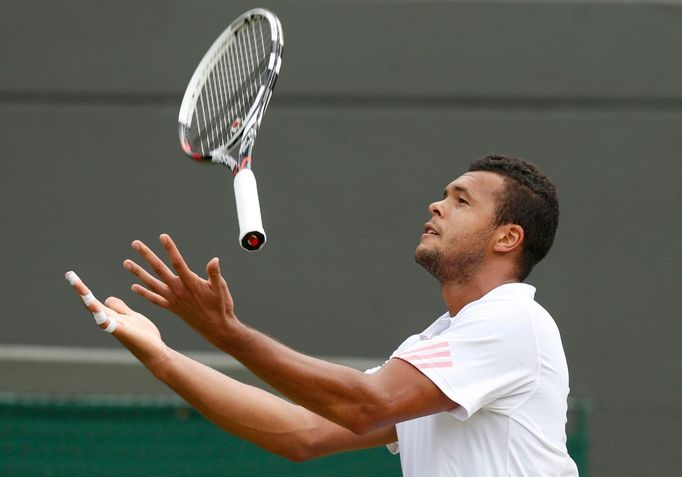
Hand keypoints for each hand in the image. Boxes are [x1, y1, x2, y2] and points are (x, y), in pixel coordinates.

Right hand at [65, 271, 167, 368]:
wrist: (155, 352)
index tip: (72, 275)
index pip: (94, 299)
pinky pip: (111, 325)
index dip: (83, 288)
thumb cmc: (143, 335)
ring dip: (89, 301)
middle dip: (81, 290)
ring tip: (80, 288)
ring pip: (98, 312)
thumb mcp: (131, 316)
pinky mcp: (124, 332)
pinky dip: (104, 319)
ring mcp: (115, 326)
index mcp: (112, 314)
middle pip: (92, 303)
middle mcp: (110, 320)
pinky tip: (98, 313)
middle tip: (69, 274)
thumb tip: (107, 299)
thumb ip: (119, 308)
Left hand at [123, 234, 237, 346]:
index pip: (178, 262)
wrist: (216, 328)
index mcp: (190, 283)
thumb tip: (214, 260)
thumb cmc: (221, 306)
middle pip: (159, 269)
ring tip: (126, 263)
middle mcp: (178, 290)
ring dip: (138, 273)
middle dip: (147, 255)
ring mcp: (173, 299)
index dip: (170, 249)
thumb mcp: (221, 288)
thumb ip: (215, 274)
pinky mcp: (172, 308)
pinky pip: (155, 300)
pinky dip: (144, 293)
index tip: (163, 236)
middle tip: (135, 244)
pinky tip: (134, 287)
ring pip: (152, 283)